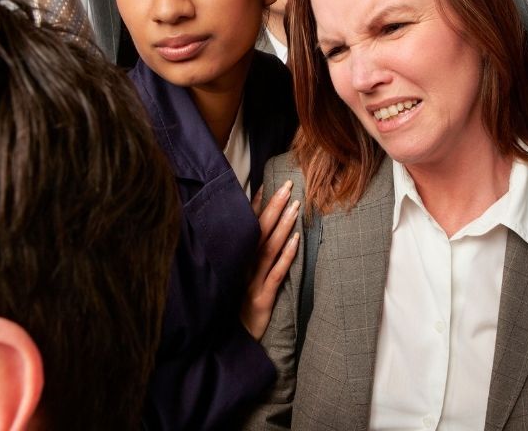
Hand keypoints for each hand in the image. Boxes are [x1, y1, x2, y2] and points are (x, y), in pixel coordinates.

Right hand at [242, 180, 299, 340]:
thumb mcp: (238, 281)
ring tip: (296, 205)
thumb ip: (246, 257)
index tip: (268, 183)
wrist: (230, 343)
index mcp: (235, 260)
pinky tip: (296, 240)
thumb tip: (259, 232)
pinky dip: (286, 256)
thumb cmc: (236, 309)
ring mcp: (250, 283)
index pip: (247, 226)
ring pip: (268, 249)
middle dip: (273, 206)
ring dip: (282, 226)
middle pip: (258, 231)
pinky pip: (275, 274)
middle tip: (287, 184)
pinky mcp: (261, 300)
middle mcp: (241, 267)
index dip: (257, 205)